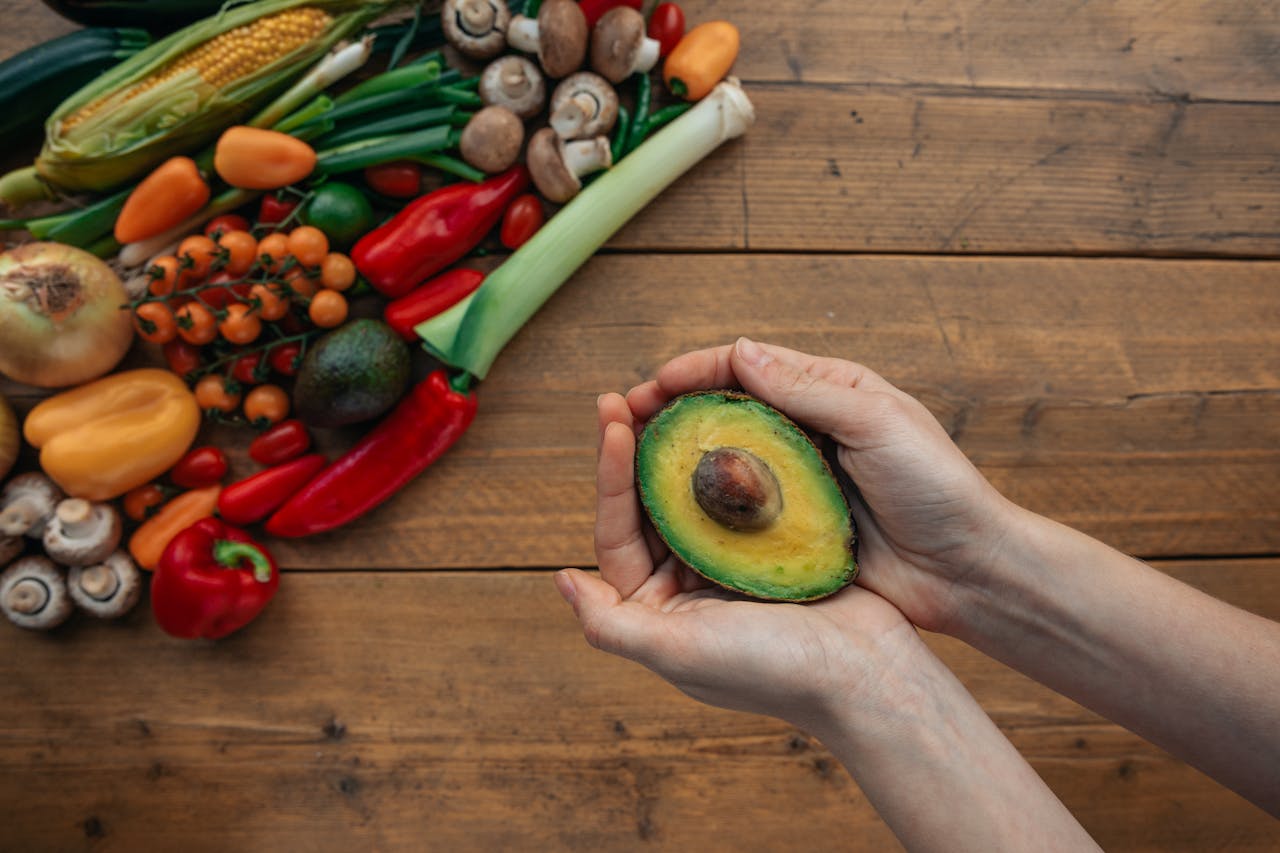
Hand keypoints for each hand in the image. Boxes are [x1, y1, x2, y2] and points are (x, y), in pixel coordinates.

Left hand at [555, 387, 927, 731]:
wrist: (868, 676)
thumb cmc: (771, 669)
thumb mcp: (677, 651)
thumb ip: (610, 625)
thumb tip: (561, 580)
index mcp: (657, 610)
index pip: (618, 532)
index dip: (609, 476)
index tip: (612, 421)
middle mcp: (687, 585)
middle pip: (649, 506)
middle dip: (635, 450)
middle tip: (624, 396)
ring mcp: (731, 564)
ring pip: (692, 493)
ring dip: (679, 449)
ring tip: (668, 397)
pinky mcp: (774, 547)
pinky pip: (740, 494)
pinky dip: (729, 459)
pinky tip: (723, 421)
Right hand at [619, 338, 1016, 633]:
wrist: (968, 570)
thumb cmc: (936, 487)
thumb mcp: (877, 424)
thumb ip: (809, 390)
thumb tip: (740, 353)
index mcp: (827, 392)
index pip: (745, 367)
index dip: (692, 371)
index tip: (649, 387)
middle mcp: (805, 431)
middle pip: (724, 410)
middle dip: (672, 411)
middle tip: (624, 423)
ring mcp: (796, 482)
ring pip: (723, 460)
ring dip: (678, 459)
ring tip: (633, 467)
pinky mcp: (793, 528)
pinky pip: (737, 511)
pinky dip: (702, 507)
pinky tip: (670, 514)